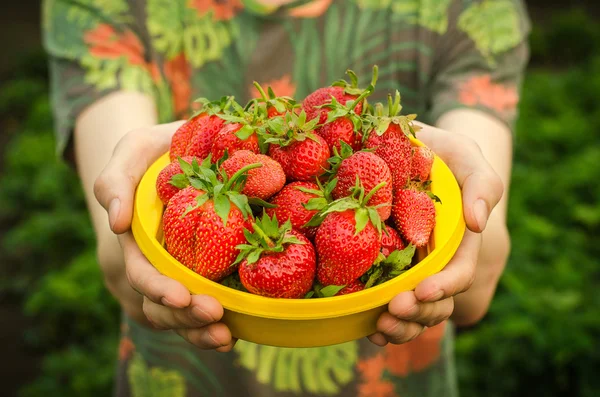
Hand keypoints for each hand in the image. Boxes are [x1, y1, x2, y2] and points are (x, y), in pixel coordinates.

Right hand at [94, 122, 235, 351]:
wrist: (188, 153)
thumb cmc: (156, 153)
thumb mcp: (132, 152)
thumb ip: (115, 181)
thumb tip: (117, 223)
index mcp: (139, 241)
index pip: (141, 274)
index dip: (158, 289)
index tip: (180, 297)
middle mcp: (159, 264)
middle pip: (163, 305)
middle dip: (185, 317)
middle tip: (214, 316)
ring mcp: (183, 272)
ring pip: (184, 315)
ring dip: (201, 331)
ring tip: (225, 338)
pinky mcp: (209, 273)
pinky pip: (209, 305)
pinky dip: (221, 324)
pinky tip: (238, 332)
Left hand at [368, 122, 503, 345]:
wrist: (411, 152)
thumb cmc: (444, 155)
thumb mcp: (467, 159)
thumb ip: (482, 186)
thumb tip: (477, 223)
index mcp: (457, 243)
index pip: (458, 274)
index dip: (444, 287)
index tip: (423, 291)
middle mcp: (434, 263)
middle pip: (435, 303)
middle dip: (418, 313)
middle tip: (393, 311)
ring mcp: (409, 270)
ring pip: (412, 311)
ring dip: (400, 327)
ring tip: (378, 329)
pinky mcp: (383, 268)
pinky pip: (383, 302)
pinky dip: (376, 320)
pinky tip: (366, 329)